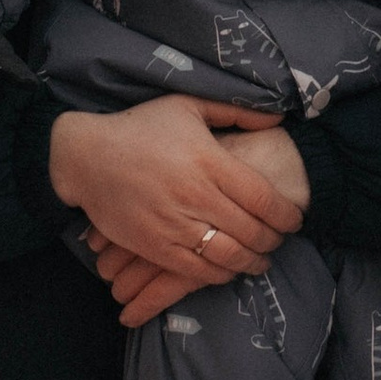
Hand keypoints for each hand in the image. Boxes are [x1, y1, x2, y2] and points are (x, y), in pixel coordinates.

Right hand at [50, 96, 301, 319]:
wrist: (86, 156)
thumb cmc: (140, 128)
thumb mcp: (188, 106)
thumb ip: (235, 112)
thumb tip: (278, 121)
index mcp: (210, 160)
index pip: (264, 198)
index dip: (286, 215)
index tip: (295, 220)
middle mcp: (197, 194)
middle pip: (252, 230)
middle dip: (273, 241)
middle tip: (278, 242)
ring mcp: (175, 223)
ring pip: (229, 255)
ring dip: (252, 263)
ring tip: (260, 261)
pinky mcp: (155, 245)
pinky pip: (198, 269)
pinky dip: (220, 274)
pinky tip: (228, 270)